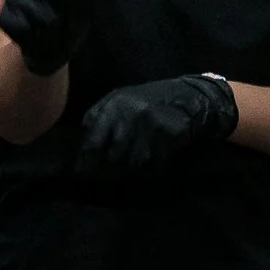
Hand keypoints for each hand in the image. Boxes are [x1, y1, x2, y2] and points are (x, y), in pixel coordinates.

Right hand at [0, 0, 102, 75]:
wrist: (56, 44)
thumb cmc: (74, 10)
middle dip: (68, 6)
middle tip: (65, 9)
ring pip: (44, 12)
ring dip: (56, 23)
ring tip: (54, 22)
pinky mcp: (4, 18)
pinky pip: (29, 28)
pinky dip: (41, 35)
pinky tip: (39, 32)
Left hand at [76, 74, 237, 177]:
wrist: (187, 95)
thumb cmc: (146, 100)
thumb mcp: (117, 100)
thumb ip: (97, 120)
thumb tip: (82, 154)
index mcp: (114, 106)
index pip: (92, 143)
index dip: (87, 163)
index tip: (84, 174)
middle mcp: (131, 115)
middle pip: (113, 157)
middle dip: (112, 168)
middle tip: (112, 172)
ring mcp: (153, 126)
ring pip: (134, 164)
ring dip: (133, 169)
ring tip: (134, 164)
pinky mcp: (171, 136)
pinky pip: (156, 164)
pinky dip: (152, 168)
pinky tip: (153, 161)